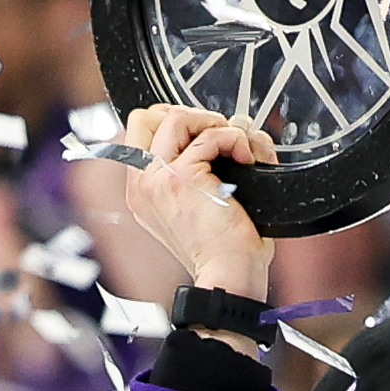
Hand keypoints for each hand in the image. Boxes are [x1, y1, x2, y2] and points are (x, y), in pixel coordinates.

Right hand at [107, 105, 276, 300]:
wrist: (230, 275)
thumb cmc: (226, 249)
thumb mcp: (205, 202)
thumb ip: (206, 164)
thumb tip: (233, 125)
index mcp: (144, 190)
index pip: (142, 133)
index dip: (176, 122)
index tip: (207, 132)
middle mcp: (143, 183)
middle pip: (148, 117)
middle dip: (189, 115)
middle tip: (220, 134)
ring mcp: (158, 180)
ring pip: (174, 118)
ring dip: (213, 123)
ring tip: (235, 145)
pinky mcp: (182, 179)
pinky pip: (210, 136)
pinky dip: (235, 140)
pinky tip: (247, 158)